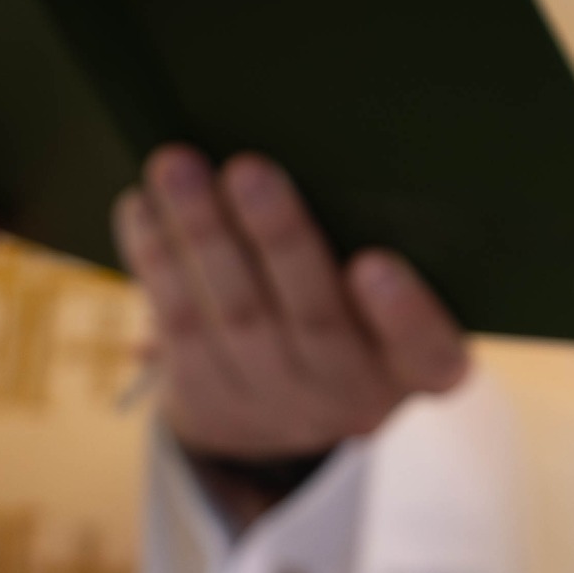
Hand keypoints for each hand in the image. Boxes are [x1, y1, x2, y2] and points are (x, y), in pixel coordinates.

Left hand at [114, 146, 465, 527]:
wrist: (271, 421)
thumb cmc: (346, 321)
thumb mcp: (384, 307)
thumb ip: (369, 253)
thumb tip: (319, 151)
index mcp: (413, 368)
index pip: (428, 353)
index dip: (404, 315)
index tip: (375, 265)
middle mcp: (350, 396)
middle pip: (316, 320)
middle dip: (279, 242)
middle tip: (249, 172)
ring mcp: (277, 404)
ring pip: (238, 314)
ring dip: (203, 235)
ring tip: (178, 169)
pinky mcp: (210, 399)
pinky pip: (182, 324)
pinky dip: (159, 260)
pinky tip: (146, 206)